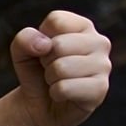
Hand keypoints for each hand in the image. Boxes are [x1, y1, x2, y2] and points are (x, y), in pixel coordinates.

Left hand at [10, 10, 110, 125]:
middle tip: (50, 69)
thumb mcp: (21, 51)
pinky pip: (64, 88)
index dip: (40, 39)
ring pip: (61, 67)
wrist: (38, 104)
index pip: (56, 21)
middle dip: (45, 60)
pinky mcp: (100, 89)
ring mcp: (103, 66)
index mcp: (83, 26)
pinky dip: (55, 93)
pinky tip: (63, 94)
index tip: (44, 50)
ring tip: (57, 80)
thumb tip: (45, 45)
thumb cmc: (35, 71)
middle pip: (58, 45)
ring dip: (50, 78)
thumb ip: (24, 38)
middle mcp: (99, 42)